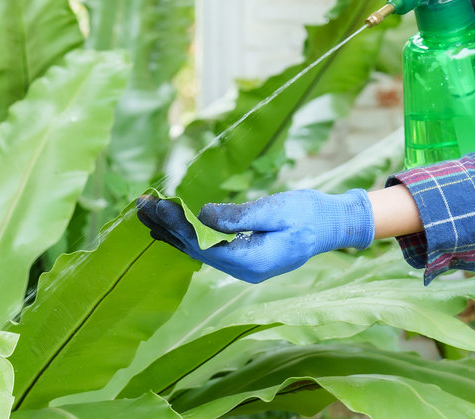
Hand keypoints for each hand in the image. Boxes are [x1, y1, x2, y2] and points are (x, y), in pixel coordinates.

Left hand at [135, 188, 374, 283]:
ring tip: (147, 213)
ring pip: (200, 249)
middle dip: (168, 226)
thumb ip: (238, 216)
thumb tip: (200, 216)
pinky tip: (172, 226)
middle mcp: (243, 270)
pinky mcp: (246, 257)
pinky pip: (211, 247)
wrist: (333, 225)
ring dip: (174, 230)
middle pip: (196, 249)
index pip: (202, 244)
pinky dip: (190, 233)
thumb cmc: (309, 213)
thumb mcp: (276, 209)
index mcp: (251, 261)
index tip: (156, 204)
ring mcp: (244, 267)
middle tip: (141, 204)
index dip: (176, 224)